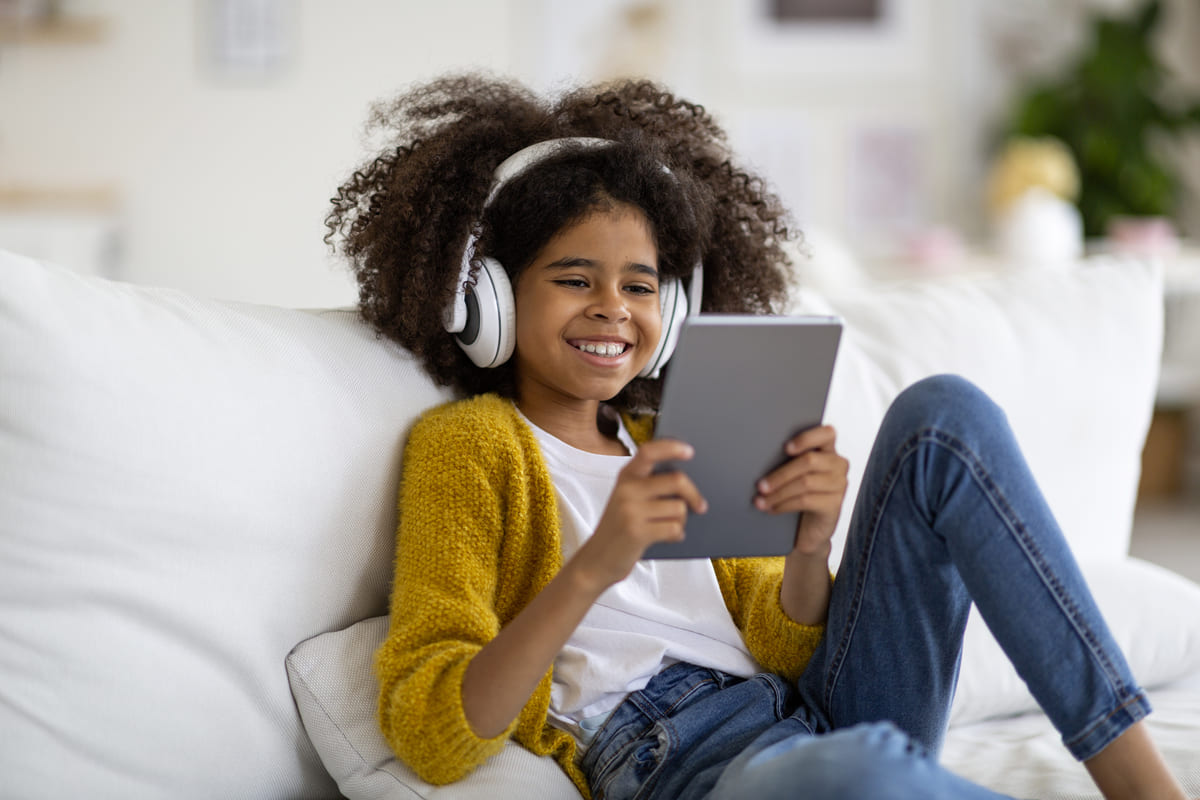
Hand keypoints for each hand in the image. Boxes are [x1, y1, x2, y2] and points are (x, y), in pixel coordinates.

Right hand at [571, 439, 707, 593]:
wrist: (596, 560)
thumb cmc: (620, 528)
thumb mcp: (627, 500)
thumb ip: (649, 486)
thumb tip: (688, 483)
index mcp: (625, 476)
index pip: (649, 452)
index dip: (671, 448)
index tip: (690, 451)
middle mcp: (626, 489)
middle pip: (676, 480)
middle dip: (693, 494)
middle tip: (701, 506)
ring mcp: (630, 511)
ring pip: (679, 508)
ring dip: (681, 521)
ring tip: (671, 528)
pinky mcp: (636, 532)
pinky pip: (674, 528)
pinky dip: (677, 535)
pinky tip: (670, 537)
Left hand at [754, 425, 847, 557]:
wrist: (810, 526)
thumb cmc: (799, 492)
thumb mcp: (795, 473)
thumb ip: (789, 460)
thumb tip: (761, 455)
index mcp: (828, 449)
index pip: (826, 434)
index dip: (807, 438)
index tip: (786, 448)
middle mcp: (838, 464)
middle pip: (809, 461)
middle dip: (781, 474)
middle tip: (760, 485)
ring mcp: (839, 485)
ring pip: (805, 483)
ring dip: (778, 493)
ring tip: (761, 501)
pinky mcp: (834, 505)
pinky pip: (806, 501)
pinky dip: (784, 505)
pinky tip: (772, 508)